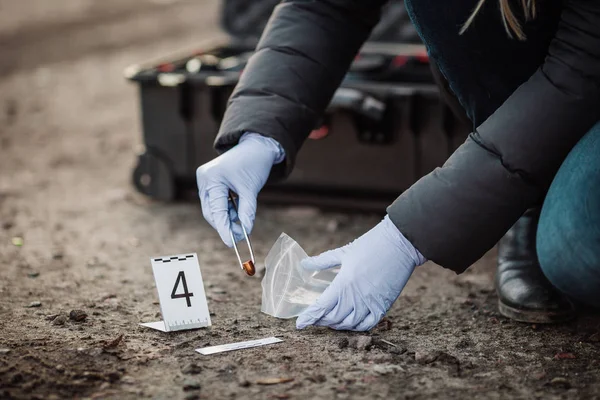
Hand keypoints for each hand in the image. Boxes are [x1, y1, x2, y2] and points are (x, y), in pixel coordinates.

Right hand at [196, 133, 283, 246]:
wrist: (256, 146)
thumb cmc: (254, 164)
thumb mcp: (251, 190)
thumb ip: (247, 211)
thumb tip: (246, 231)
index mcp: (212, 178)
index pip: (216, 210)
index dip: (223, 228)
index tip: (230, 243)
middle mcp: (205, 179)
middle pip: (211, 211)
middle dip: (225, 225)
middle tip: (240, 236)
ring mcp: (205, 180)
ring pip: (213, 208)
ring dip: (227, 218)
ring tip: (242, 225)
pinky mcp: (210, 182)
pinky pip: (216, 201)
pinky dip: (227, 210)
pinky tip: (237, 214)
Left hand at [296, 215, 425, 330]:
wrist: (399, 244)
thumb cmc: (370, 245)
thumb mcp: (343, 252)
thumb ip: (322, 261)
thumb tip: (304, 264)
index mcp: (344, 283)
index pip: (321, 307)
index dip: (309, 317)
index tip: (300, 323)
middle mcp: (356, 297)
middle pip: (333, 318)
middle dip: (321, 320)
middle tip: (315, 318)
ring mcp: (370, 303)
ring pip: (349, 324)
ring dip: (337, 324)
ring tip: (330, 320)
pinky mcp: (383, 305)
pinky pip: (368, 324)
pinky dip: (357, 326)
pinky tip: (350, 322)